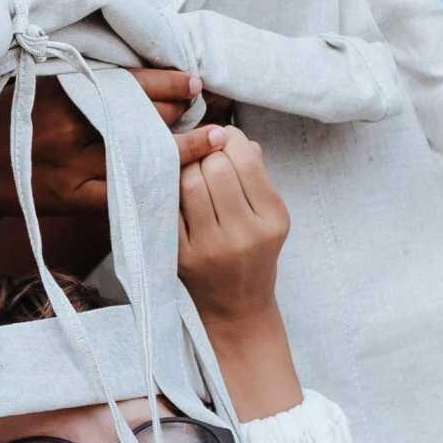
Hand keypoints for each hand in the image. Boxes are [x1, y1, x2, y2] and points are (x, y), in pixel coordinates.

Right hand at [0, 67, 202, 234]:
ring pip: (144, 155)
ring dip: (183, 147)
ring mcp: (74, 167)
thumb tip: (134, 72)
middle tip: (206, 109)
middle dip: (180, 113)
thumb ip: (81, 78)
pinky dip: (157, 183)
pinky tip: (181, 178)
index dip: (168, 83)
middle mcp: (70, 128)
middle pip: (144, 118)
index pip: (130, 84)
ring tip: (214, 140)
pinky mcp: (75, 198)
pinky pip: (128, 191)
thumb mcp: (38, 84)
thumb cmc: (4, 120)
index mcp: (62, 93)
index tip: (193, 81)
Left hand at [175, 126, 287, 321]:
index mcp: (273, 219)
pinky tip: (174, 188)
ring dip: (187, 167)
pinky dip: (170, 190)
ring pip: (190, 183)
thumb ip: (256, 175)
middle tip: (204, 153)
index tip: (224, 137)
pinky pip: (170, 208)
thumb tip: (233, 136)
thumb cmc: (253, 252)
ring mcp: (211, 247)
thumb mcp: (268, 216)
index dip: (231, 139)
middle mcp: (244, 234)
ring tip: (190, 168)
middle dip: (207, 152)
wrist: (236, 307)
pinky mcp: (182, 256)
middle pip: (216, 168)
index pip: (246, 162)